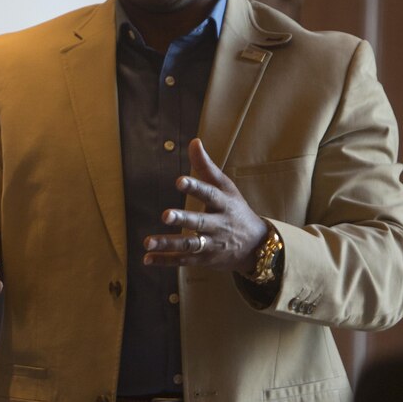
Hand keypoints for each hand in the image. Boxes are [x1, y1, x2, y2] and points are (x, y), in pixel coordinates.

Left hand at [143, 138, 267, 273]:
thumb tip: (194, 141)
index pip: (210, 194)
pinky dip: (165, 260)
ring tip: (148, 242)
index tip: (180, 181)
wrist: (255, 246)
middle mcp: (219, 225)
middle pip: (200, 222)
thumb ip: (206, 166)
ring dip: (168, 243)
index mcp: (224, 203)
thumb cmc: (235, 209)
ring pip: (189, 244)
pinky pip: (183, 260)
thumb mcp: (226, 187)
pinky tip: (147, 259)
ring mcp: (212, 244)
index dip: (195, 187)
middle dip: (183, 219)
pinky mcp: (204, 259)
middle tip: (165, 215)